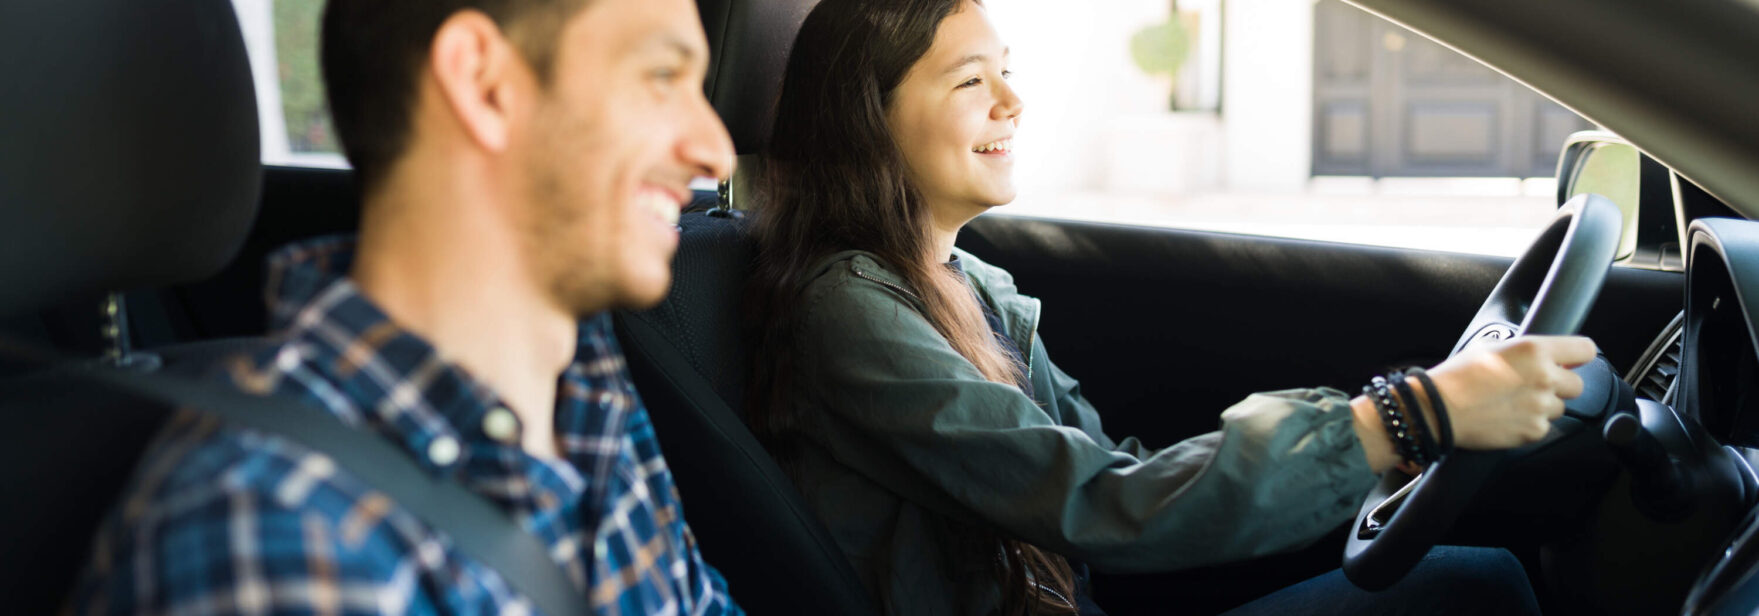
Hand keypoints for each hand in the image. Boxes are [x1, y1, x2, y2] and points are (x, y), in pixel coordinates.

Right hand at [1422, 335, 1598, 449]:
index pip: (1585, 350)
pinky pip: (1543, 426)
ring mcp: (1541, 407)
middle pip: (1577, 384)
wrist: (1438, 409)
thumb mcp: (1488, 346)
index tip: (1570, 361)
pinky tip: (1506, 416)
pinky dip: (1529, 423)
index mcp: (1535, 350)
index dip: (1577, 356)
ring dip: (1542, 405)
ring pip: (1559, 407)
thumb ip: (1521, 349)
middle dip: (1559, 385)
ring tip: (1512, 402)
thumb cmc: (1456, 376)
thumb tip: (1539, 355)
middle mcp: (1544, 378)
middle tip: (1533, 385)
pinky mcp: (1534, 431)